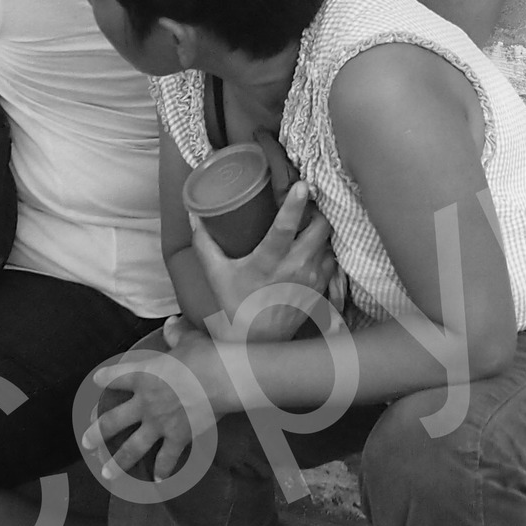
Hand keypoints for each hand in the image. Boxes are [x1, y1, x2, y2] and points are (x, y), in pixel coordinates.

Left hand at [87, 320, 218, 482]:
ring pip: (132, 448)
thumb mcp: (189, 339)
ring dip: (117, 462)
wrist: (224, 378)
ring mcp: (160, 424)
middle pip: (112, 422)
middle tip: (86, 442)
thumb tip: (171, 323)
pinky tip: (158, 480)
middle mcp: (145, 404)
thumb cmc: (206, 355)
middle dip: (96, 433)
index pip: (117, 377)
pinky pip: (167, 458)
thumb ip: (176, 334)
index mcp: (144, 376)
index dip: (104, 378)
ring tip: (106, 473)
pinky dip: (162, 470)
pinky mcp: (179, 437)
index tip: (96, 381)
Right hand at [190, 179, 340, 343]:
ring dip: (320, 231)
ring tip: (308, 226)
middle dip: (316, 212)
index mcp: (269, 260)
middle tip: (306, 205)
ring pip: (327, 241)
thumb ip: (205, 244)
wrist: (257, 341)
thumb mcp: (217, 274)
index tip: (301, 184)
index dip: (295, 204)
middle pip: (320, 227)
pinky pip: (331, 259)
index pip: (285, 227)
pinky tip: (312, 250)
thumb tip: (193, 214)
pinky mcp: (322, 287)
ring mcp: (313, 277)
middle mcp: (296, 266)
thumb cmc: (236, 305)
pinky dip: (324, 251)